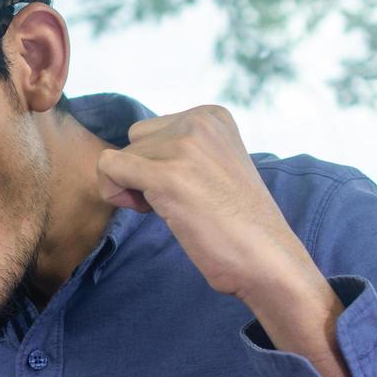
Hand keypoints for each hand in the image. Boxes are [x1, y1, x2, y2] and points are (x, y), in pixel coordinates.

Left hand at [96, 105, 319, 304]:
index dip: (158, 164)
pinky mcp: (167, 175)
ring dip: (134, 189)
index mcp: (212, 116)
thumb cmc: (237, 224)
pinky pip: (108, 168)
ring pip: (120, 158)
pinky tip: (147, 211)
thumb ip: (180, 150)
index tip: (188, 187)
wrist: (267, 260)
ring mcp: (184, 146)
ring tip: (174, 209)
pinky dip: (114, 192)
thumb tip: (122, 157)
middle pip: (134, 141)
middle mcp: (199, 122)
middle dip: (144, 173)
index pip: (152, 130)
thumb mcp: (214, 166)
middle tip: (179, 202)